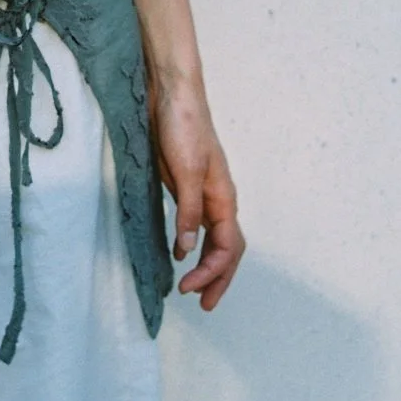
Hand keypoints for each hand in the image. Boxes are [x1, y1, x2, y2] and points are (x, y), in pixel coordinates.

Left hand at [152, 74, 243, 310]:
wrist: (172, 95)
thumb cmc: (184, 127)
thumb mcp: (186, 170)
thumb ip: (188, 210)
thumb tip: (188, 249)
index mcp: (224, 198)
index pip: (227, 247)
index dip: (212, 272)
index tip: (189, 288)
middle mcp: (218, 200)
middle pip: (228, 249)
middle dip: (218, 279)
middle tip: (203, 305)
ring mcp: (203, 193)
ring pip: (215, 238)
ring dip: (208, 265)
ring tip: (195, 288)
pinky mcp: (186, 186)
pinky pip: (197, 224)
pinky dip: (193, 245)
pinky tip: (181, 253)